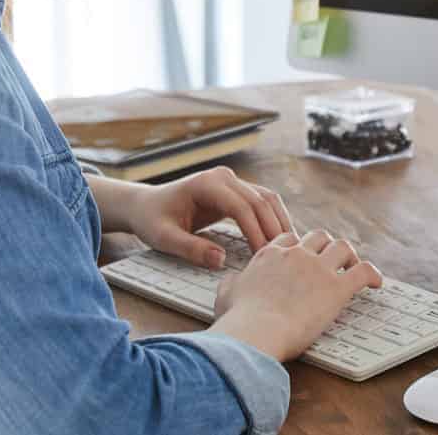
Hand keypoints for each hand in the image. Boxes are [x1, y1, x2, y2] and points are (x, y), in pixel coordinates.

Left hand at [128, 166, 294, 269]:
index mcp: (206, 183)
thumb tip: (221, 260)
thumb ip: (190, 249)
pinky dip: (274, 219)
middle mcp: (223, 177)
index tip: (264, 256)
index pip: (241, 206)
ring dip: (279, 222)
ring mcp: (231, 181)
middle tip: (286, 257)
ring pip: (267, 199)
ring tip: (291, 249)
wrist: (146, 205)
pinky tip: (281, 239)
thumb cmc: (152, 220)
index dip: (255, 231)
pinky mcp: (236, 191)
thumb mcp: (164, 238)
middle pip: (260, 201)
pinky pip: (262, 202)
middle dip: (273, 228)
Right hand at [212, 230, 384, 360]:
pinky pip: (363, 272)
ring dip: (350, 256)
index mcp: (270, 255)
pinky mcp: (337, 288)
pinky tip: (376, 283)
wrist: (256, 331)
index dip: (300, 247)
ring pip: (343, 247)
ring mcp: (317, 268)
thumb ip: (231, 282)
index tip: (305, 257)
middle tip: (332, 261)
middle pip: (319, 237)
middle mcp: (295, 255)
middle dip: (326, 247)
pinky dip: (372, 275)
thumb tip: (231, 280)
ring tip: (353, 268)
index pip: (290, 239)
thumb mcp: (225, 295)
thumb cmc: (239, 319)